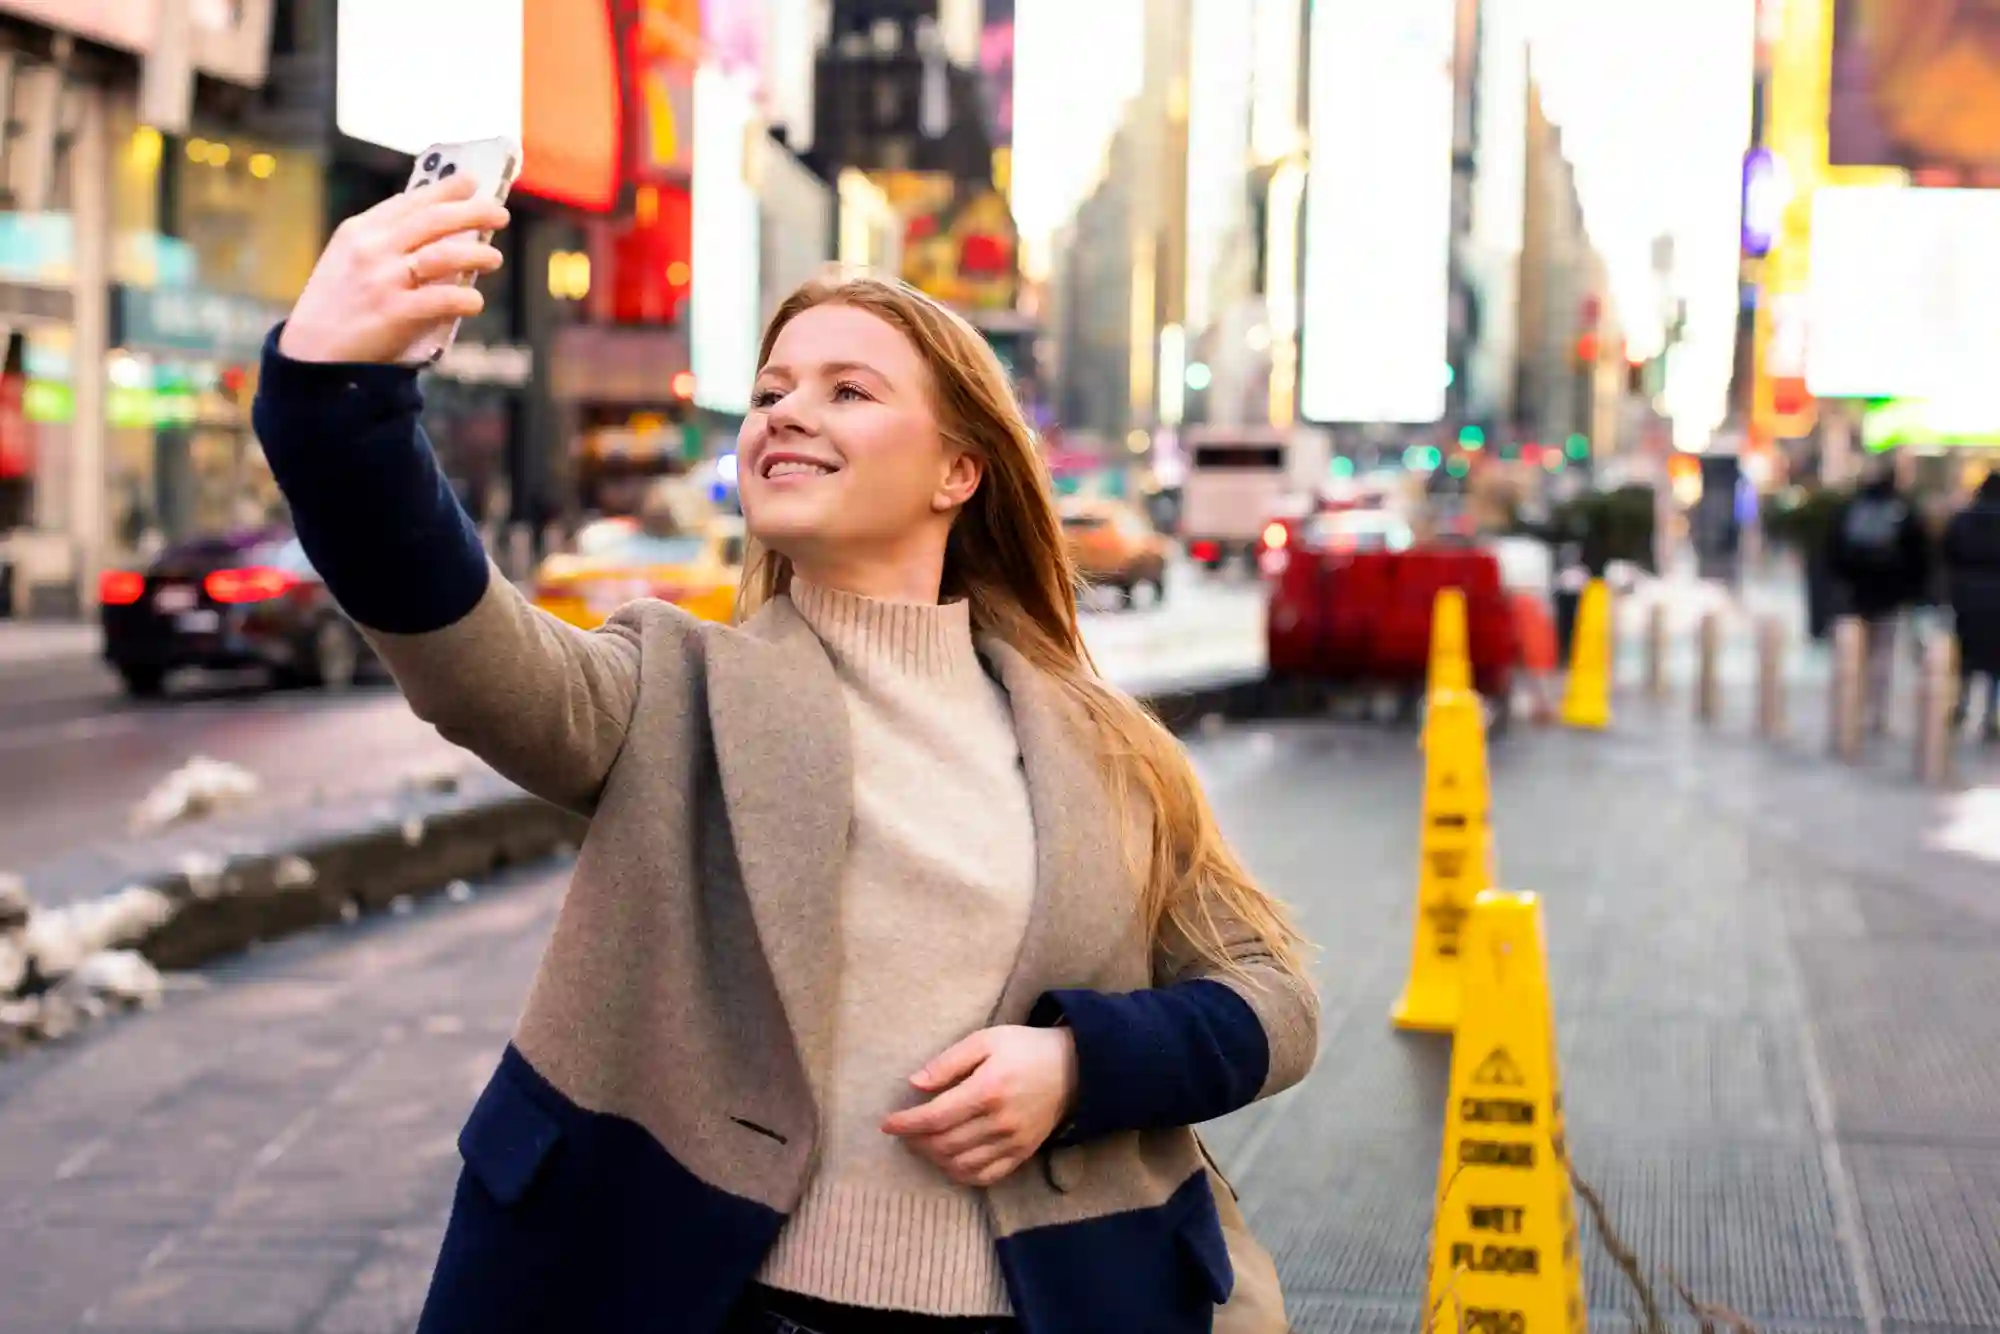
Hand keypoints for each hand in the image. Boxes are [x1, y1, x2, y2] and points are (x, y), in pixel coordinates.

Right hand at [278, 173, 508, 364]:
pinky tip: (475, 301)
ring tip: (494, 258)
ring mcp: (383, 280)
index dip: (445, 190)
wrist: (311, 352)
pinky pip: (441, 299)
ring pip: (442, 256)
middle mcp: (372, 250)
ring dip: (475, 254)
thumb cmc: (336, 305)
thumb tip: (429, 223)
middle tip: (500, 213)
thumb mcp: (346, 259)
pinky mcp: (394, 313)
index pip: (409, 201)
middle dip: (472, 213)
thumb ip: (382, 240)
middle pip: (432, 221)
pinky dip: (464, 298)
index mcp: (360, 231)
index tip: (470, 182)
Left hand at [881, 1026, 1076, 1187]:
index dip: (906, 1124)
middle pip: (944, 1144)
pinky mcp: (1022, 1154)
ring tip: (923, 1144)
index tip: (887, 1124)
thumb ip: (948, 1062)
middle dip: (915, 1141)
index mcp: (987, 1090)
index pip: (935, 1117)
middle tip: (903, 1132)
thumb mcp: (985, 1040)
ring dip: (934, 1159)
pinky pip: (985, 1176)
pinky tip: (949, 1161)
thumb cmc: (1024, 1048)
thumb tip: (914, 1084)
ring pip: (961, 1164)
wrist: (1074, 1067)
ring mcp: (1013, 1142)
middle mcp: (999, 1122)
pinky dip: (961, 1174)